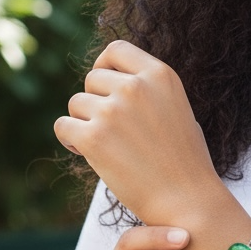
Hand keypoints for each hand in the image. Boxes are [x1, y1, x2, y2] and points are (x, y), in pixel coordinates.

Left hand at [54, 40, 222, 223]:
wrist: (187, 200)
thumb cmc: (184, 160)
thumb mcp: (176, 107)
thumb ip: (147, 89)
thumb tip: (113, 80)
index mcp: (160, 75)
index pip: (116, 50)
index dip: (104, 66)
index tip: (104, 87)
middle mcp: (136, 87)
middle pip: (92, 79)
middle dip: (96, 102)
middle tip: (112, 130)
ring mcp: (113, 111)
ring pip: (76, 104)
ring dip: (84, 123)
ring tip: (107, 146)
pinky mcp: (94, 138)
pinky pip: (63, 126)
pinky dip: (70, 139)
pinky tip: (87, 153)